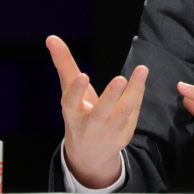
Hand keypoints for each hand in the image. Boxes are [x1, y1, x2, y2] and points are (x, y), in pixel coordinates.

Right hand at [46, 35, 147, 188]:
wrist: (87, 155)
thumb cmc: (78, 114)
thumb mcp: (69, 93)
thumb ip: (64, 65)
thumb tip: (51, 38)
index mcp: (72, 115)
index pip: (70, 104)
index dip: (75, 91)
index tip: (83, 76)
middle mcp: (89, 126)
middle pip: (101, 111)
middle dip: (111, 95)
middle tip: (120, 78)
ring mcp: (108, 133)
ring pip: (124, 111)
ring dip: (134, 91)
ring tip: (142, 69)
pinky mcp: (123, 136)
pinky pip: (133, 113)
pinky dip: (138, 95)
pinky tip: (141, 80)